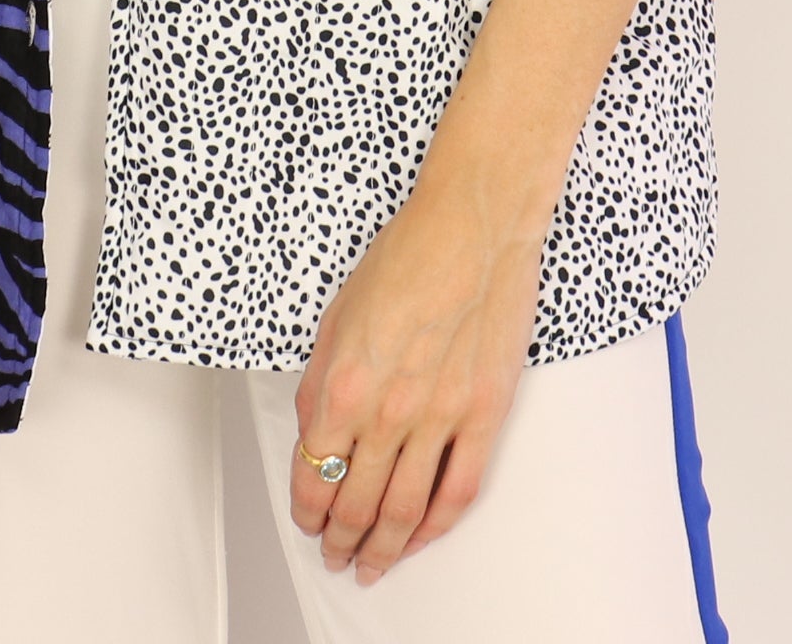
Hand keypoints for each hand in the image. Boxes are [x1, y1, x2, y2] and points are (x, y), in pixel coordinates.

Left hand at [287, 178, 546, 584]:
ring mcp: (440, 416)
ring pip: (405, 510)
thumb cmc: (406, 256)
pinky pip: (458, 490)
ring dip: (384, 548)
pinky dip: (436, 526)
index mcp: (343, 383)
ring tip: (373, 564)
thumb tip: (314, 429)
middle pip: (357, 503)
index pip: (315, 473)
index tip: (308, 522)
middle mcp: (388, 409)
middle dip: (340, 540)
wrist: (471, 227)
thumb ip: (321, 380)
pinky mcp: (484, 414)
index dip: (307, 510)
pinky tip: (423, 538)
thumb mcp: (336, 315)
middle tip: (336, 556)